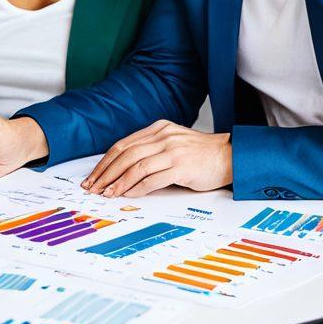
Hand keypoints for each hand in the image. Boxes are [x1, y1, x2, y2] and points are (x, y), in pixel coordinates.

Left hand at [81, 121, 232, 195]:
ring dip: (118, 182)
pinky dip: (137, 188)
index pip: (123, 144)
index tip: (94, 175)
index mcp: (158, 128)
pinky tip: (128, 194)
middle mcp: (163, 136)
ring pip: (136, 166)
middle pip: (125, 154)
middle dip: (106, 173)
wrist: (229, 156)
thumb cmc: (200, 154)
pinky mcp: (181, 166)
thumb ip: (151, 148)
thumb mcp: (172, 142)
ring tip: (107, 193)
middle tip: (93, 186)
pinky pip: (153, 178)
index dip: (106, 161)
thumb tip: (123, 168)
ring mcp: (172, 151)